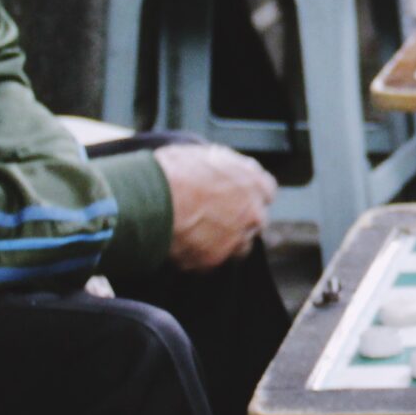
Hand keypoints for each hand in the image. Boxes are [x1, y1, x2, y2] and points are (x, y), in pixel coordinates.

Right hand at [155, 141, 274, 270]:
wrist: (149, 197)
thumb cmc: (174, 170)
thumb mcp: (206, 155)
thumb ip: (225, 167)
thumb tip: (222, 171)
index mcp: (255, 184)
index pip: (266, 191)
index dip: (247, 192)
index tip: (236, 193)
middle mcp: (253, 214)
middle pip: (254, 220)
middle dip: (239, 217)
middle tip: (213, 212)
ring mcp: (235, 239)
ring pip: (238, 245)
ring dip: (224, 239)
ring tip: (197, 230)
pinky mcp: (212, 260)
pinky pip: (210, 259)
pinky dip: (199, 253)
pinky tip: (182, 241)